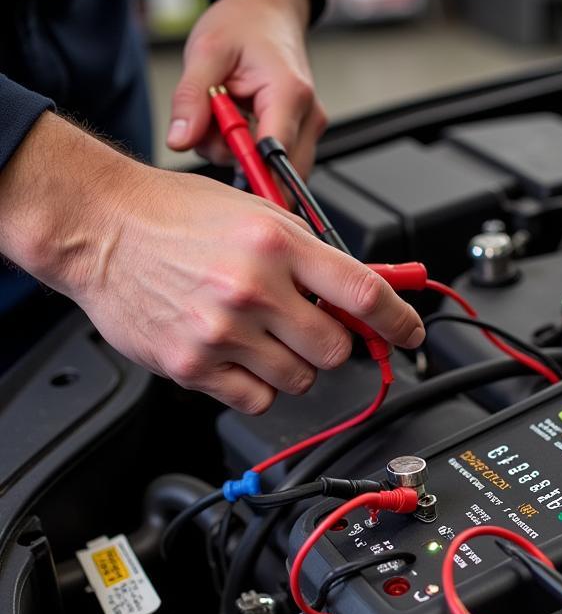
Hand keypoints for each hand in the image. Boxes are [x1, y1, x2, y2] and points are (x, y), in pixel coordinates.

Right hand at [1, 115, 424, 412]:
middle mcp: (253, 287)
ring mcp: (222, 331)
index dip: (399, 321)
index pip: (365, 293)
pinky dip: (258, 386)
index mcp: (278, 243)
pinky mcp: (193, 365)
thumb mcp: (258, 214)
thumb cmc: (178, 216)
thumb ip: (313, 256)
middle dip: (333, 343)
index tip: (410, 334)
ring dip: (295, 366)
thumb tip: (364, 295)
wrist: (100, 227)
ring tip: (264, 336)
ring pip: (300, 380)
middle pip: (335, 349)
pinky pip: (256, 399)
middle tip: (311, 328)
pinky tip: (240, 356)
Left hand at [166, 0, 325, 176]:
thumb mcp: (205, 52)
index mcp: (288, 93)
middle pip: (277, 171)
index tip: (222, 164)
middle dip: (238, 160)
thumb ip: (191, 98)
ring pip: (273, 169)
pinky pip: (274, 160)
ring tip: (225, 115)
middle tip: (215, 125)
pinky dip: (249, 150)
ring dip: (239, 154)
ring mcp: (309, 127)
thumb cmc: (243, 24)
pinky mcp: (302, 133)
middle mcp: (308, 116)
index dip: (247, 170)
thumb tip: (179, 140)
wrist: (267, 11)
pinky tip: (239, 123)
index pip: (275, 156)